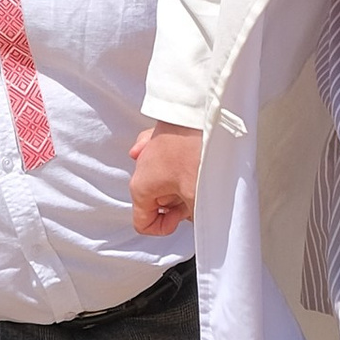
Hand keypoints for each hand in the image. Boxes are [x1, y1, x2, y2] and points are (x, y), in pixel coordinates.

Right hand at [130, 121, 202, 235]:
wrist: (197, 113)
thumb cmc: (192, 150)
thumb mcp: (196, 194)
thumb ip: (195, 215)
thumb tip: (198, 218)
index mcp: (140, 189)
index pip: (143, 223)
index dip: (165, 226)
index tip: (183, 216)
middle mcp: (140, 171)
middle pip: (156, 202)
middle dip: (177, 205)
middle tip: (197, 196)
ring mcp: (149, 153)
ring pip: (163, 182)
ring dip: (180, 185)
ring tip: (197, 177)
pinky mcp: (162, 139)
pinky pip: (167, 161)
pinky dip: (179, 165)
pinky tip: (191, 159)